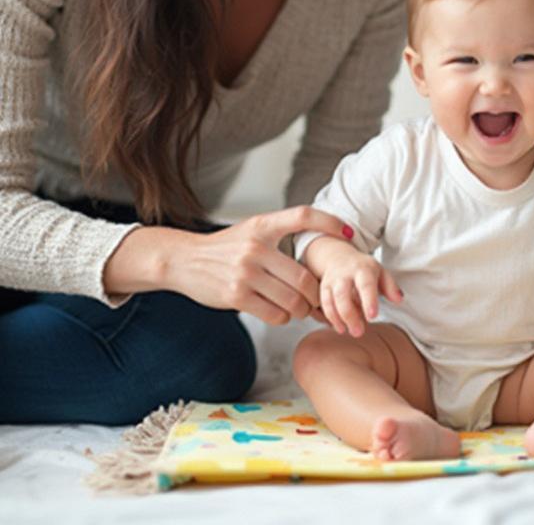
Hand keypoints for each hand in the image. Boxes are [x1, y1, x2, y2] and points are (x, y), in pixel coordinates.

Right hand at [167, 206, 354, 324]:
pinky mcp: (236, 296)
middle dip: (316, 293)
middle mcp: (256, 247)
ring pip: (292, 299)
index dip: (330, 222)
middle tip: (318, 299)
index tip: (349, 233)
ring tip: (301, 308)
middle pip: (304, 276)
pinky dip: (284, 317)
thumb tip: (320, 247)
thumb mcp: (253, 229)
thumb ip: (281, 233)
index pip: (303, 216)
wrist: (185, 260)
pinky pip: (275, 314)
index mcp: (264, 225)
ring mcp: (245, 272)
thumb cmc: (226, 247)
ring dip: (302, 309)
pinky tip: (281, 313)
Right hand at [311, 237, 401, 336]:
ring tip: (348, 331)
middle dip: (350, 315)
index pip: (365, 284)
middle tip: (359, 332)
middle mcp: (346, 274)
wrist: (339, 257)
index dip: (368, 300)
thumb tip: (399, 300)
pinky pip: (324, 304)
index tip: (372, 316)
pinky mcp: (324, 288)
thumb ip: (390, 286)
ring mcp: (333, 280)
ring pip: (331, 300)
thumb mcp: (380, 272)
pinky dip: (331, 317)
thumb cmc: (364, 268)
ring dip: (339, 318)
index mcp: (363, 269)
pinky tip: (340, 327)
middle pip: (343, 294)